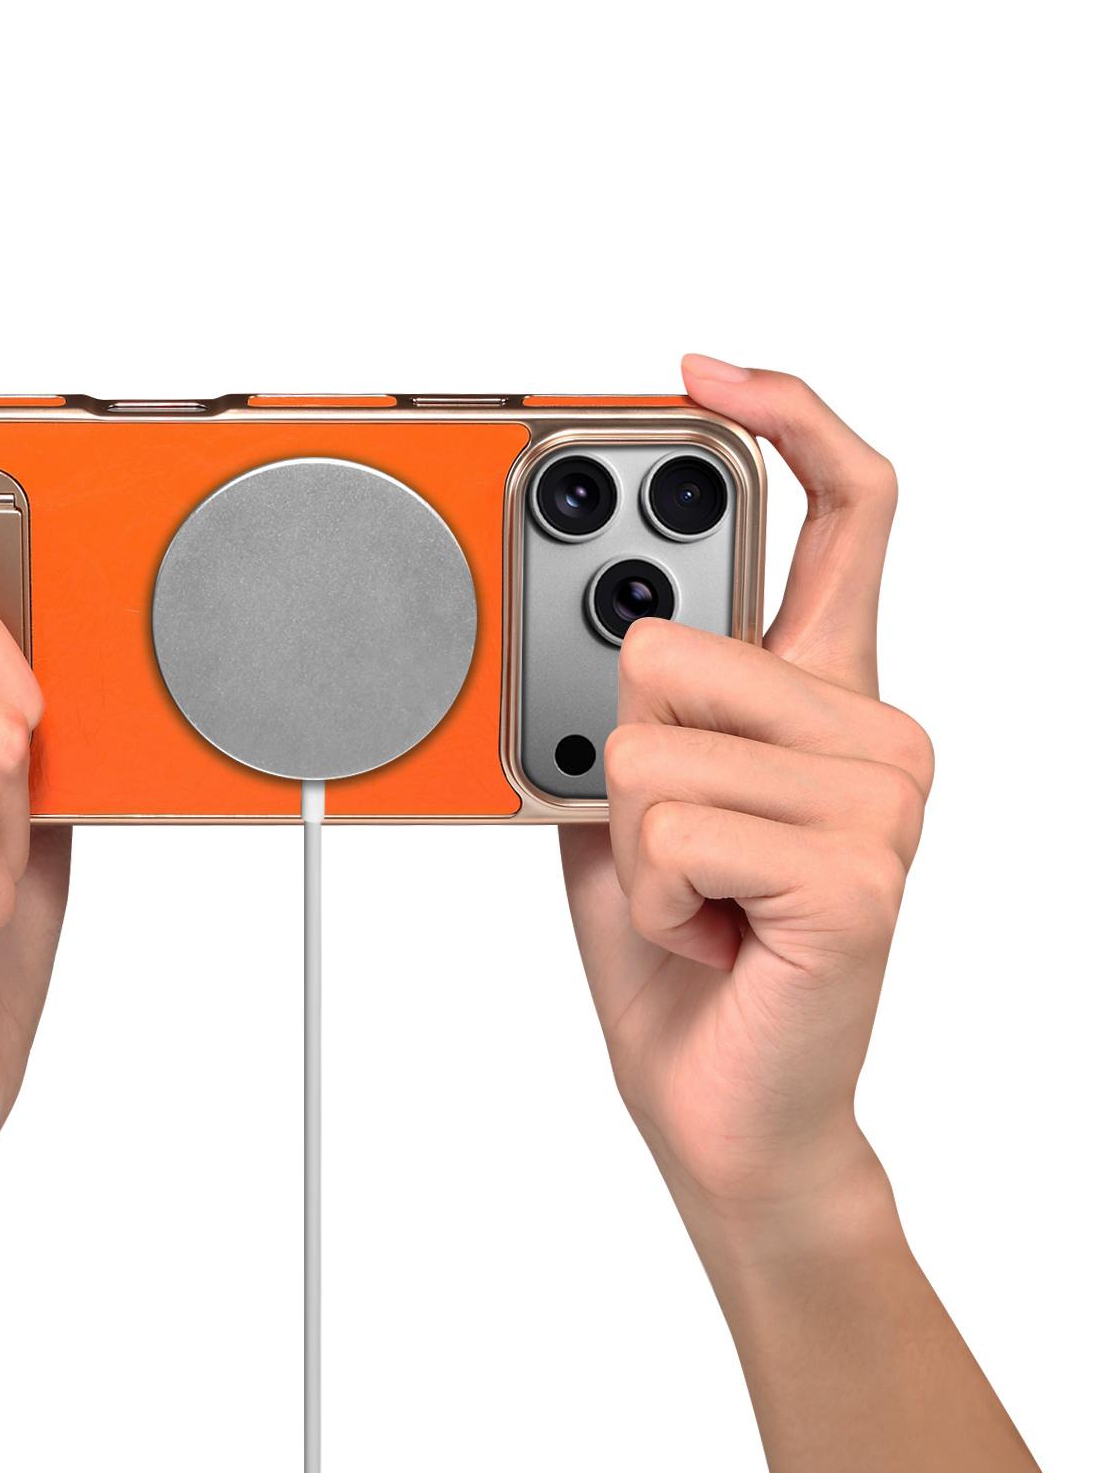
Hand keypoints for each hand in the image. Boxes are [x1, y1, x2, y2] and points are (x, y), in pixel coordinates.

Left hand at [560, 356, 932, 1227]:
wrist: (720, 1100)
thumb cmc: (677, 944)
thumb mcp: (626, 794)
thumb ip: (629, 702)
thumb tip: (592, 625)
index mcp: (823, 693)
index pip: (845, 511)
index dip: (786, 417)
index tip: (704, 372)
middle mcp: (871, 728)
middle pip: (669, 642)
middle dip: (617, 751)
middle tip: (666, 843)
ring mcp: (879, 799)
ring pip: (648, 742)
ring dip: (624, 840)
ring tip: (687, 899)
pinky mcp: (856, 873)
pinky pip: (667, 823)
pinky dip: (646, 894)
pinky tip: (708, 938)